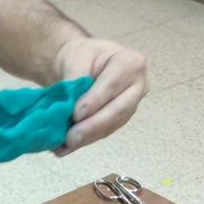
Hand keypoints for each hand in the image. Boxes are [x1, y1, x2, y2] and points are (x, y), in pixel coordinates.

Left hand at [52, 36, 147, 152]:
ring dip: (88, 137)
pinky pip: (104, 132)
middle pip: (118, 109)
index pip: (113, 84)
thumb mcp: (76, 57)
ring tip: (66, 145)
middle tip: (71, 137)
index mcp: (130, 63)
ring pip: (112, 125)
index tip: (76, 114)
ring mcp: (131, 105)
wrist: (81, 64)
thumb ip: (75, 79)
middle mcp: (137, 86)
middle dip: (93, 125)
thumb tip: (69, 106)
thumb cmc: (81, 56)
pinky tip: (66, 147)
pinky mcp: (120, 120)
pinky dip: (85, 140)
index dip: (95, 101)